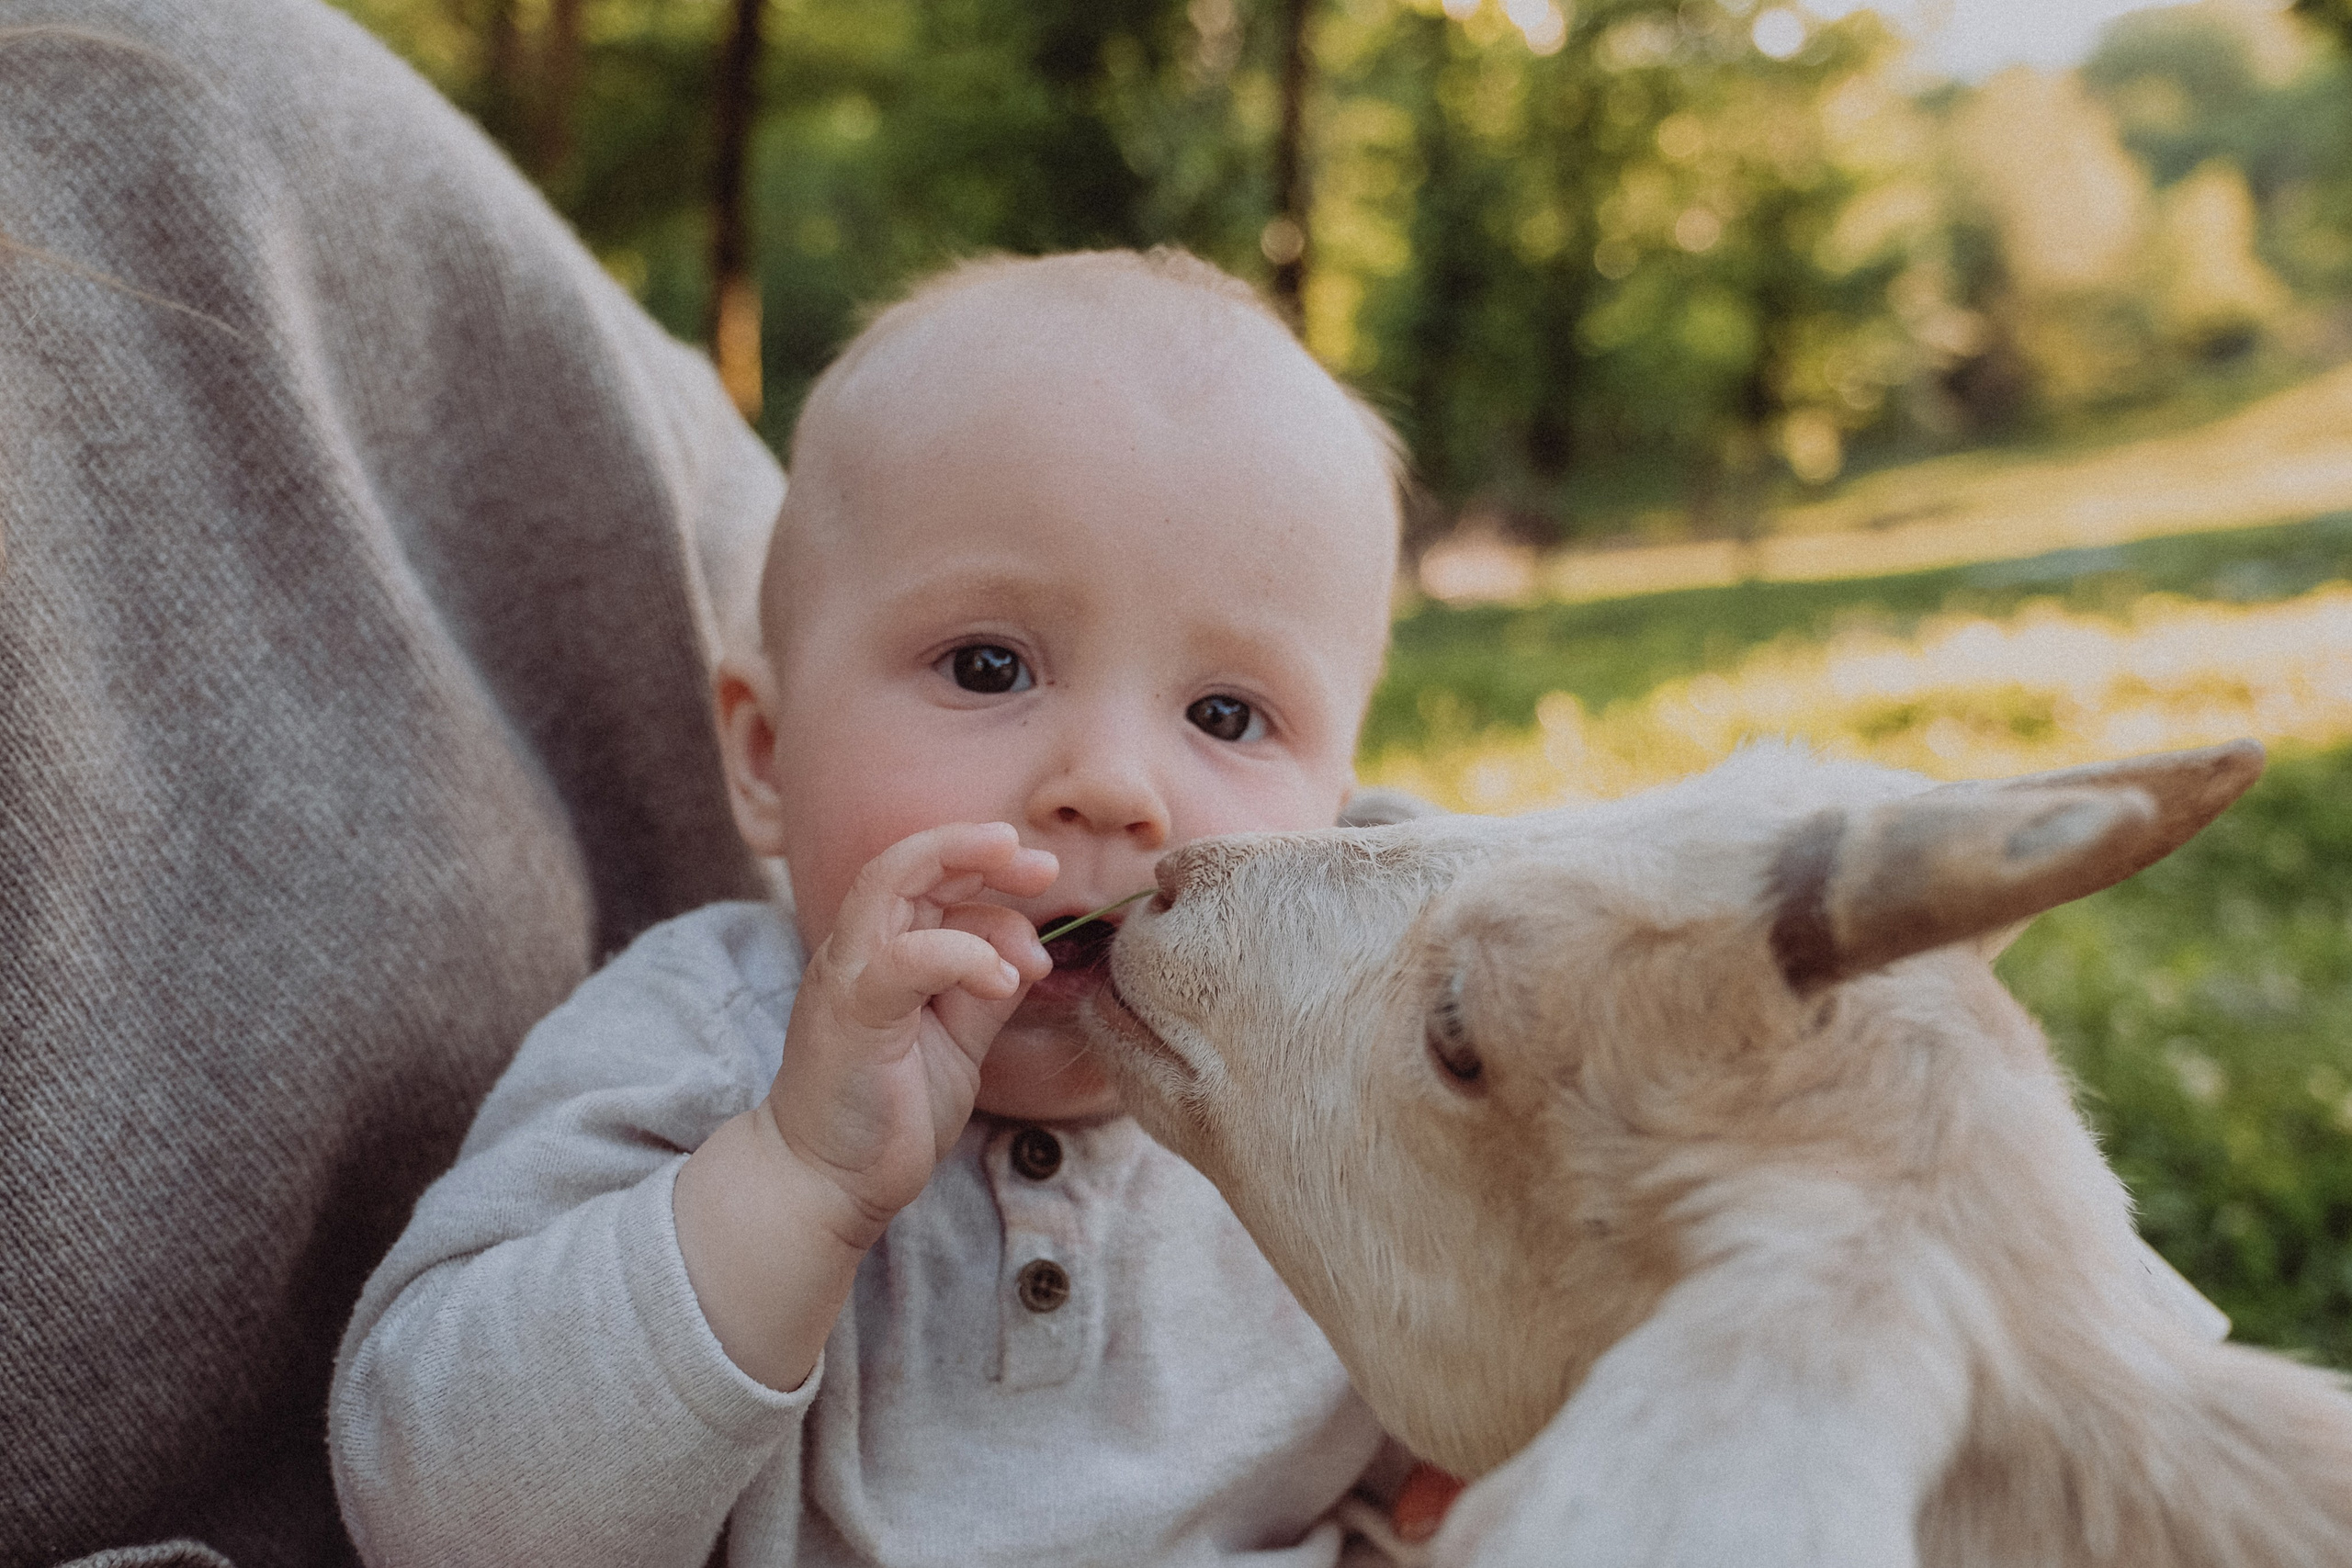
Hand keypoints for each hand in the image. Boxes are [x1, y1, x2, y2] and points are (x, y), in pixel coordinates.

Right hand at [762, 822, 1055, 1246]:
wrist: (825, 1183)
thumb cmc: (888, 1112)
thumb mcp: (957, 1042)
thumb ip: (983, 991)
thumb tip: (1030, 950)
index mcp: (876, 950)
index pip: (921, 875)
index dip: (979, 861)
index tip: (1037, 871)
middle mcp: (854, 950)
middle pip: (906, 860)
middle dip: (978, 849)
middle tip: (1043, 867)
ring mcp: (847, 976)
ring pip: (894, 882)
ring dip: (968, 876)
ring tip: (1032, 915)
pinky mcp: (853, 1013)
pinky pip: (907, 956)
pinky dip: (964, 954)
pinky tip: (1004, 981)